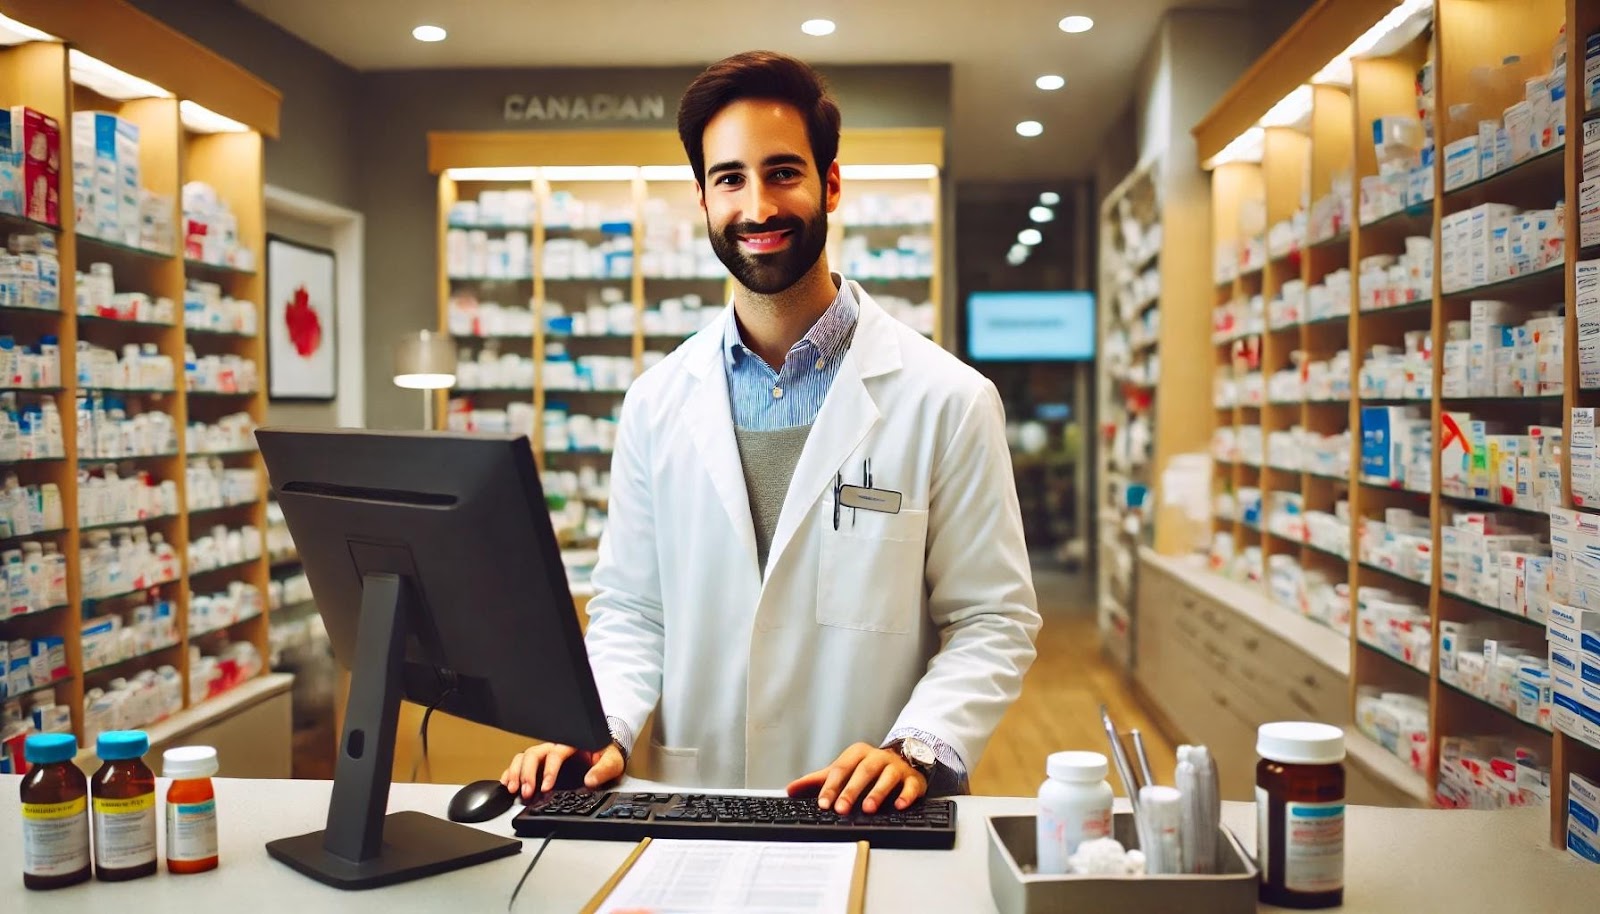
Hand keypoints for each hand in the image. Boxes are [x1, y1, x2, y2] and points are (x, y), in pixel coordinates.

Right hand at [501, 741, 624, 799]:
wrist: (605, 752)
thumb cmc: (606, 755)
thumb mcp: (612, 761)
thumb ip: (603, 769)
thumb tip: (590, 780)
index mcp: (572, 744)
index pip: (555, 753)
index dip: (548, 770)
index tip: (545, 787)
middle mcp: (555, 747)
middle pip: (534, 754)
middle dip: (527, 773)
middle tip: (526, 791)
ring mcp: (546, 754)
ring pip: (525, 756)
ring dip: (516, 772)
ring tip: (513, 789)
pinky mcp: (541, 763)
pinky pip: (521, 762)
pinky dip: (512, 771)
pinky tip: (507, 782)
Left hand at [785, 742, 926, 814]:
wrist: (903, 760)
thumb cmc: (867, 769)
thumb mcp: (843, 770)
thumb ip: (818, 780)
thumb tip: (790, 790)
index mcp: (857, 754)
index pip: (841, 769)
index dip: (832, 786)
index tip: (823, 803)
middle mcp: (877, 758)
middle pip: (863, 772)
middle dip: (851, 791)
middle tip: (841, 809)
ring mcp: (896, 768)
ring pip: (887, 777)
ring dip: (877, 792)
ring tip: (868, 808)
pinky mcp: (913, 779)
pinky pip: (910, 786)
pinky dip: (905, 796)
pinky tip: (899, 806)